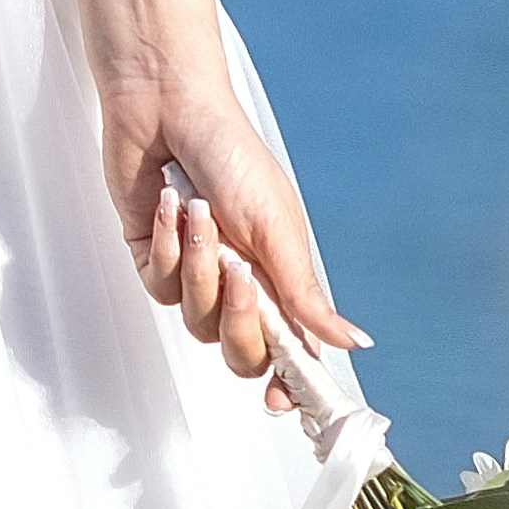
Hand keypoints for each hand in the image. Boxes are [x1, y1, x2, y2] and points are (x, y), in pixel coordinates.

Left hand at [99, 74, 363, 397]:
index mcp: (279, 278)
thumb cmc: (232, 153)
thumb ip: (305, 295)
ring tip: (201, 211)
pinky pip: (161, 284)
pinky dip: (167, 243)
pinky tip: (171, 203)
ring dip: (200, 264)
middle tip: (240, 272)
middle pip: (240, 352)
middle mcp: (240, 283)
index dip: (289, 383)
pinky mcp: (154, 258)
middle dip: (238, 318)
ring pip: (197, 318)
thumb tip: (354, 344)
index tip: (285, 402)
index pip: (289, 351)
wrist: (168, 106)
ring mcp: (196, 274)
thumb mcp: (276, 228)